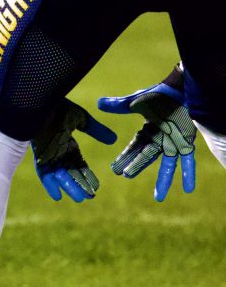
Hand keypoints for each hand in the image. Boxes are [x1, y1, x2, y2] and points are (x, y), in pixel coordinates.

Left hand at [32, 99, 117, 201]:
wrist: (39, 101)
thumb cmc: (58, 106)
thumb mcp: (80, 118)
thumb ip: (95, 130)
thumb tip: (113, 139)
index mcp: (67, 142)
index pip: (78, 163)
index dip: (87, 175)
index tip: (96, 187)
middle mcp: (57, 150)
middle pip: (69, 172)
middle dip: (79, 184)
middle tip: (88, 197)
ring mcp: (47, 153)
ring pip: (59, 175)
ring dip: (68, 187)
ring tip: (79, 198)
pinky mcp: (39, 155)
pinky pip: (44, 173)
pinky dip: (50, 184)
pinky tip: (57, 196)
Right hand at [98, 76, 195, 200]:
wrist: (181, 89)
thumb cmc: (160, 93)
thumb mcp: (136, 101)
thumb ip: (119, 106)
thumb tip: (98, 103)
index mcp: (148, 131)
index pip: (134, 147)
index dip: (125, 158)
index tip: (115, 170)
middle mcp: (160, 140)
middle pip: (146, 157)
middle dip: (136, 167)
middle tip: (126, 176)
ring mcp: (174, 143)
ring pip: (167, 165)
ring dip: (163, 180)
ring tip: (158, 198)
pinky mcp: (187, 143)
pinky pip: (188, 161)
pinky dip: (188, 174)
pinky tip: (188, 189)